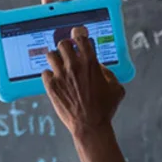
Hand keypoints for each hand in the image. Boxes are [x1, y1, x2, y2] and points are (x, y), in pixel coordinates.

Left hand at [41, 0, 125, 137]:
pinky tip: (55, 81)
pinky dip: (49, 76)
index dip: (79, 35)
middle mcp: (74, 66)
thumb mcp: (116, 88)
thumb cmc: (105, 108)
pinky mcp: (51, 86)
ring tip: (59, 66)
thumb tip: (99, 67)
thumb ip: (108, 73)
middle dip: (65, 47)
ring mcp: (61, 75)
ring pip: (50, 55)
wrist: (90, 126)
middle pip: (62, 43)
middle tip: (68, 54)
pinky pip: (45, 72)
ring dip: (55, 59)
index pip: (80, 38)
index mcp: (91, 63)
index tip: (78, 36)